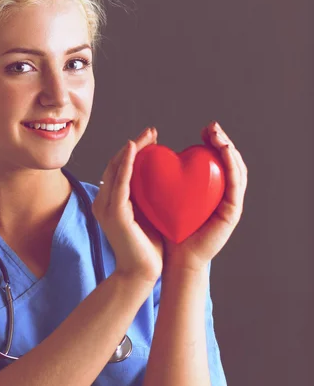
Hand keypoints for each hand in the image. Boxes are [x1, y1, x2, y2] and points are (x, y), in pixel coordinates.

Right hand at [92, 127, 163, 283]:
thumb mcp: (147, 215)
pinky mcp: (114, 213)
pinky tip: (136, 149)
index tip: (152, 140)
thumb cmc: (148, 247)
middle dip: (134, 145)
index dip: (134, 152)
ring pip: (116, 169)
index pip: (120, 170)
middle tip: (152, 131)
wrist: (141, 272)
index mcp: (110, 202)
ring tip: (148, 135)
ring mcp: (106, 207)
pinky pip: (120, 182)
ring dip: (131, 149)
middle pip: (116, 165)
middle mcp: (103, 202)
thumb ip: (147, 198)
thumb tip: (161, 181)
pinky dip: (127, 164)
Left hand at [164, 121, 247, 270]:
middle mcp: (222, 196)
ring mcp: (230, 204)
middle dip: (222, 140)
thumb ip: (161, 178)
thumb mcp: (161, 197)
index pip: (216, 162)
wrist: (172, 259)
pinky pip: (236, 185)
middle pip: (229, 162)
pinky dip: (232, 166)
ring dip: (229, 149)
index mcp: (209, 191)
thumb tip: (149, 153)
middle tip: (212, 126)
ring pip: (237, 170)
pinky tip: (224, 152)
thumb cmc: (164, 230)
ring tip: (218, 135)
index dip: (212, 143)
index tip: (204, 129)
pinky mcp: (232, 213)